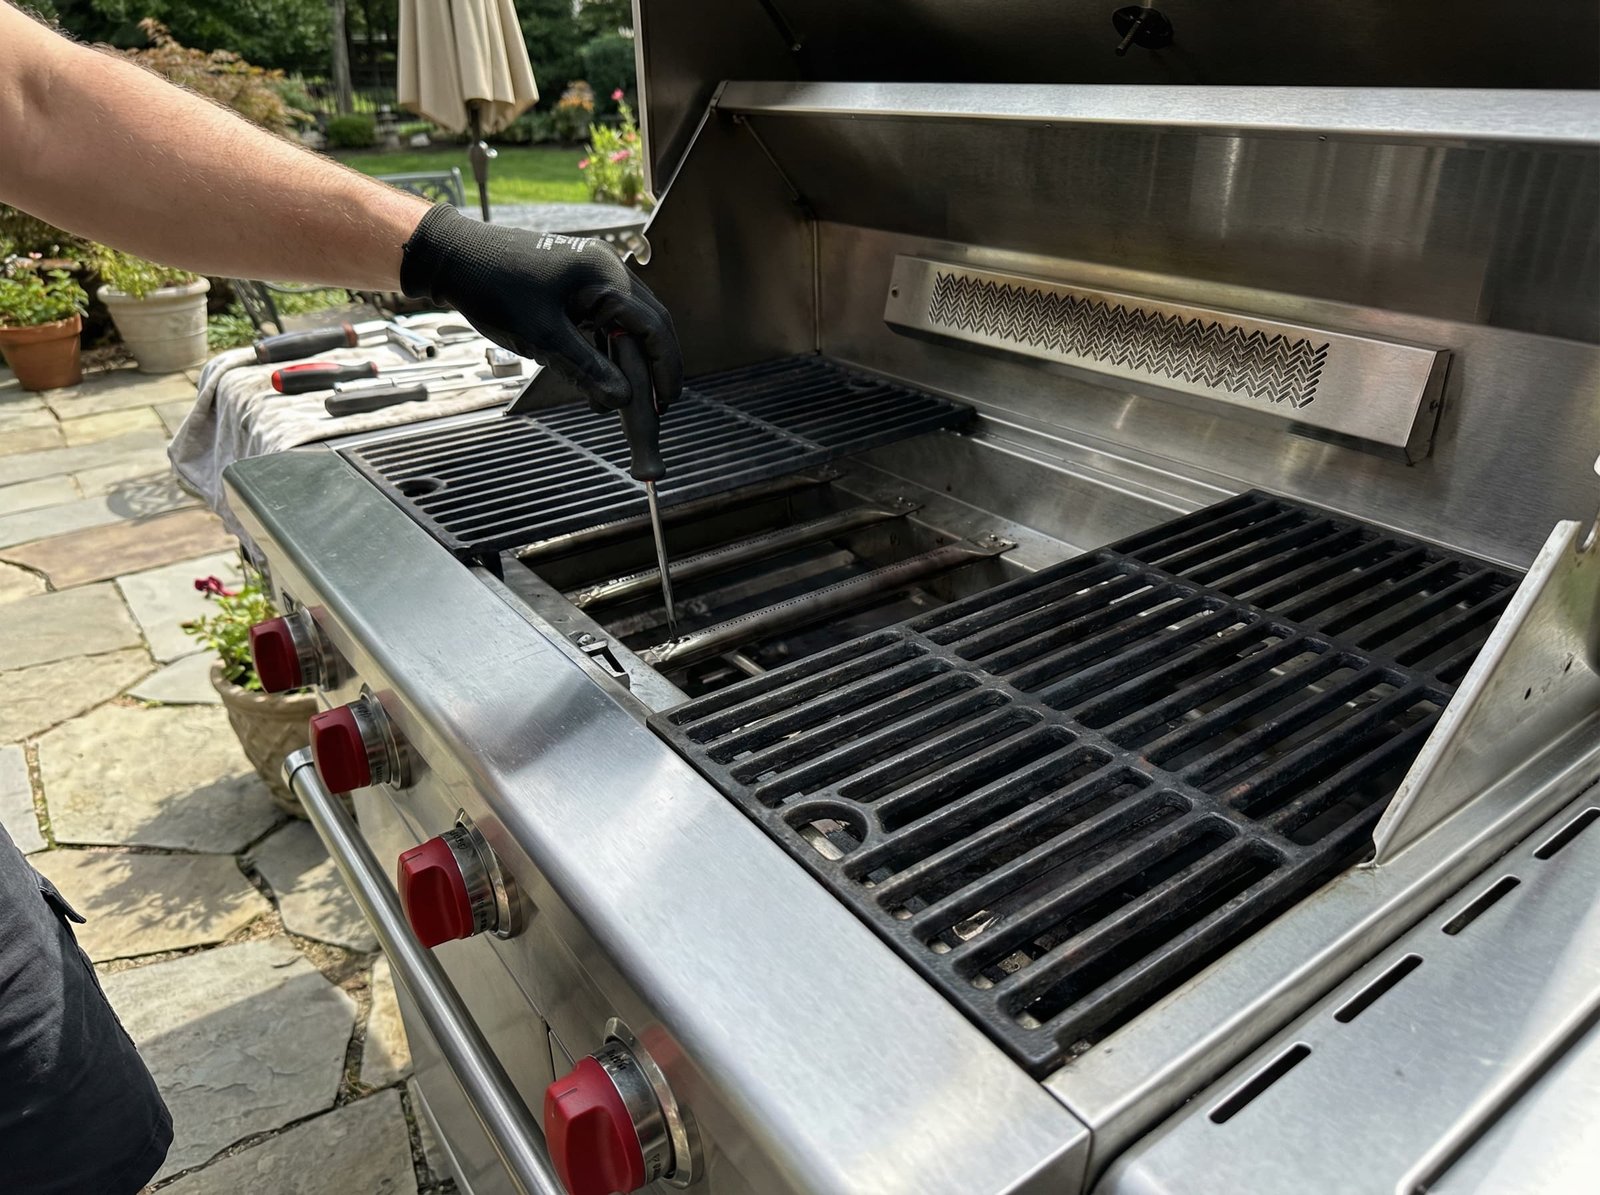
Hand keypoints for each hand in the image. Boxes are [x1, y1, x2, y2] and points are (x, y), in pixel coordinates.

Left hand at [399, 205, 681, 410]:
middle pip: (650, 323)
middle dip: (656, 365)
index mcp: (606, 276)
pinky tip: (598, 379)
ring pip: (629, 324)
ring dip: (631, 360)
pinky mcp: (578, 284)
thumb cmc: (492, 288)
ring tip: (628, 398)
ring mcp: (594, 274)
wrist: (453, 256)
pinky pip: (606, 319)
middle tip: (660, 404)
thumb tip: (625, 399)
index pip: (654, 327)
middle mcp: (608, 270)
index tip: (668, 403)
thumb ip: (587, 369)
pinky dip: (607, 350)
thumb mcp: (541, 336)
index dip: (666, 368)